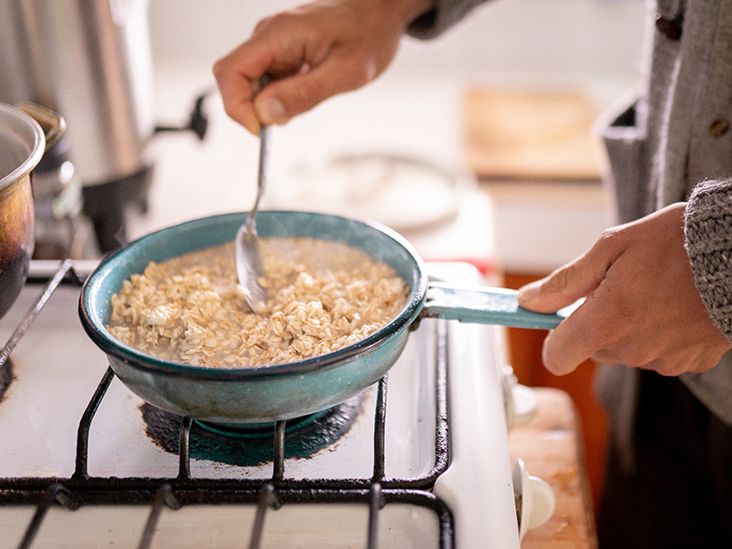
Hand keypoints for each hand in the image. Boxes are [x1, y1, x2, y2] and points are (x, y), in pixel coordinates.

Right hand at [213, 0, 432, 133]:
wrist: (380, 12)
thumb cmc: (369, 36)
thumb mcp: (345, 74)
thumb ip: (304, 94)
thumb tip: (264, 115)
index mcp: (279, 34)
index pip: (230, 72)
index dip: (237, 107)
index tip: (263, 129)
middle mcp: (268, 35)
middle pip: (234, 79)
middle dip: (254, 108)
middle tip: (291, 116)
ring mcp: (272, 42)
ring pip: (250, 83)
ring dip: (271, 103)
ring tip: (311, 94)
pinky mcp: (279, 51)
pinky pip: (266, 80)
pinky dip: (280, 95)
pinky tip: (308, 88)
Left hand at [517, 203, 731, 375]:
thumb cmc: (677, 242)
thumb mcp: (612, 248)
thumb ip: (565, 282)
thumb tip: (527, 301)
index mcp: (608, 321)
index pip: (557, 356)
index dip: (554, 337)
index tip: (560, 316)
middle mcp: (633, 349)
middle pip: (592, 348)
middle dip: (597, 321)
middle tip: (620, 286)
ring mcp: (664, 360)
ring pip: (624, 350)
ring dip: (628, 327)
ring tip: (655, 291)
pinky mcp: (690, 363)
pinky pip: (657, 354)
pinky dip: (658, 334)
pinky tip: (677, 306)